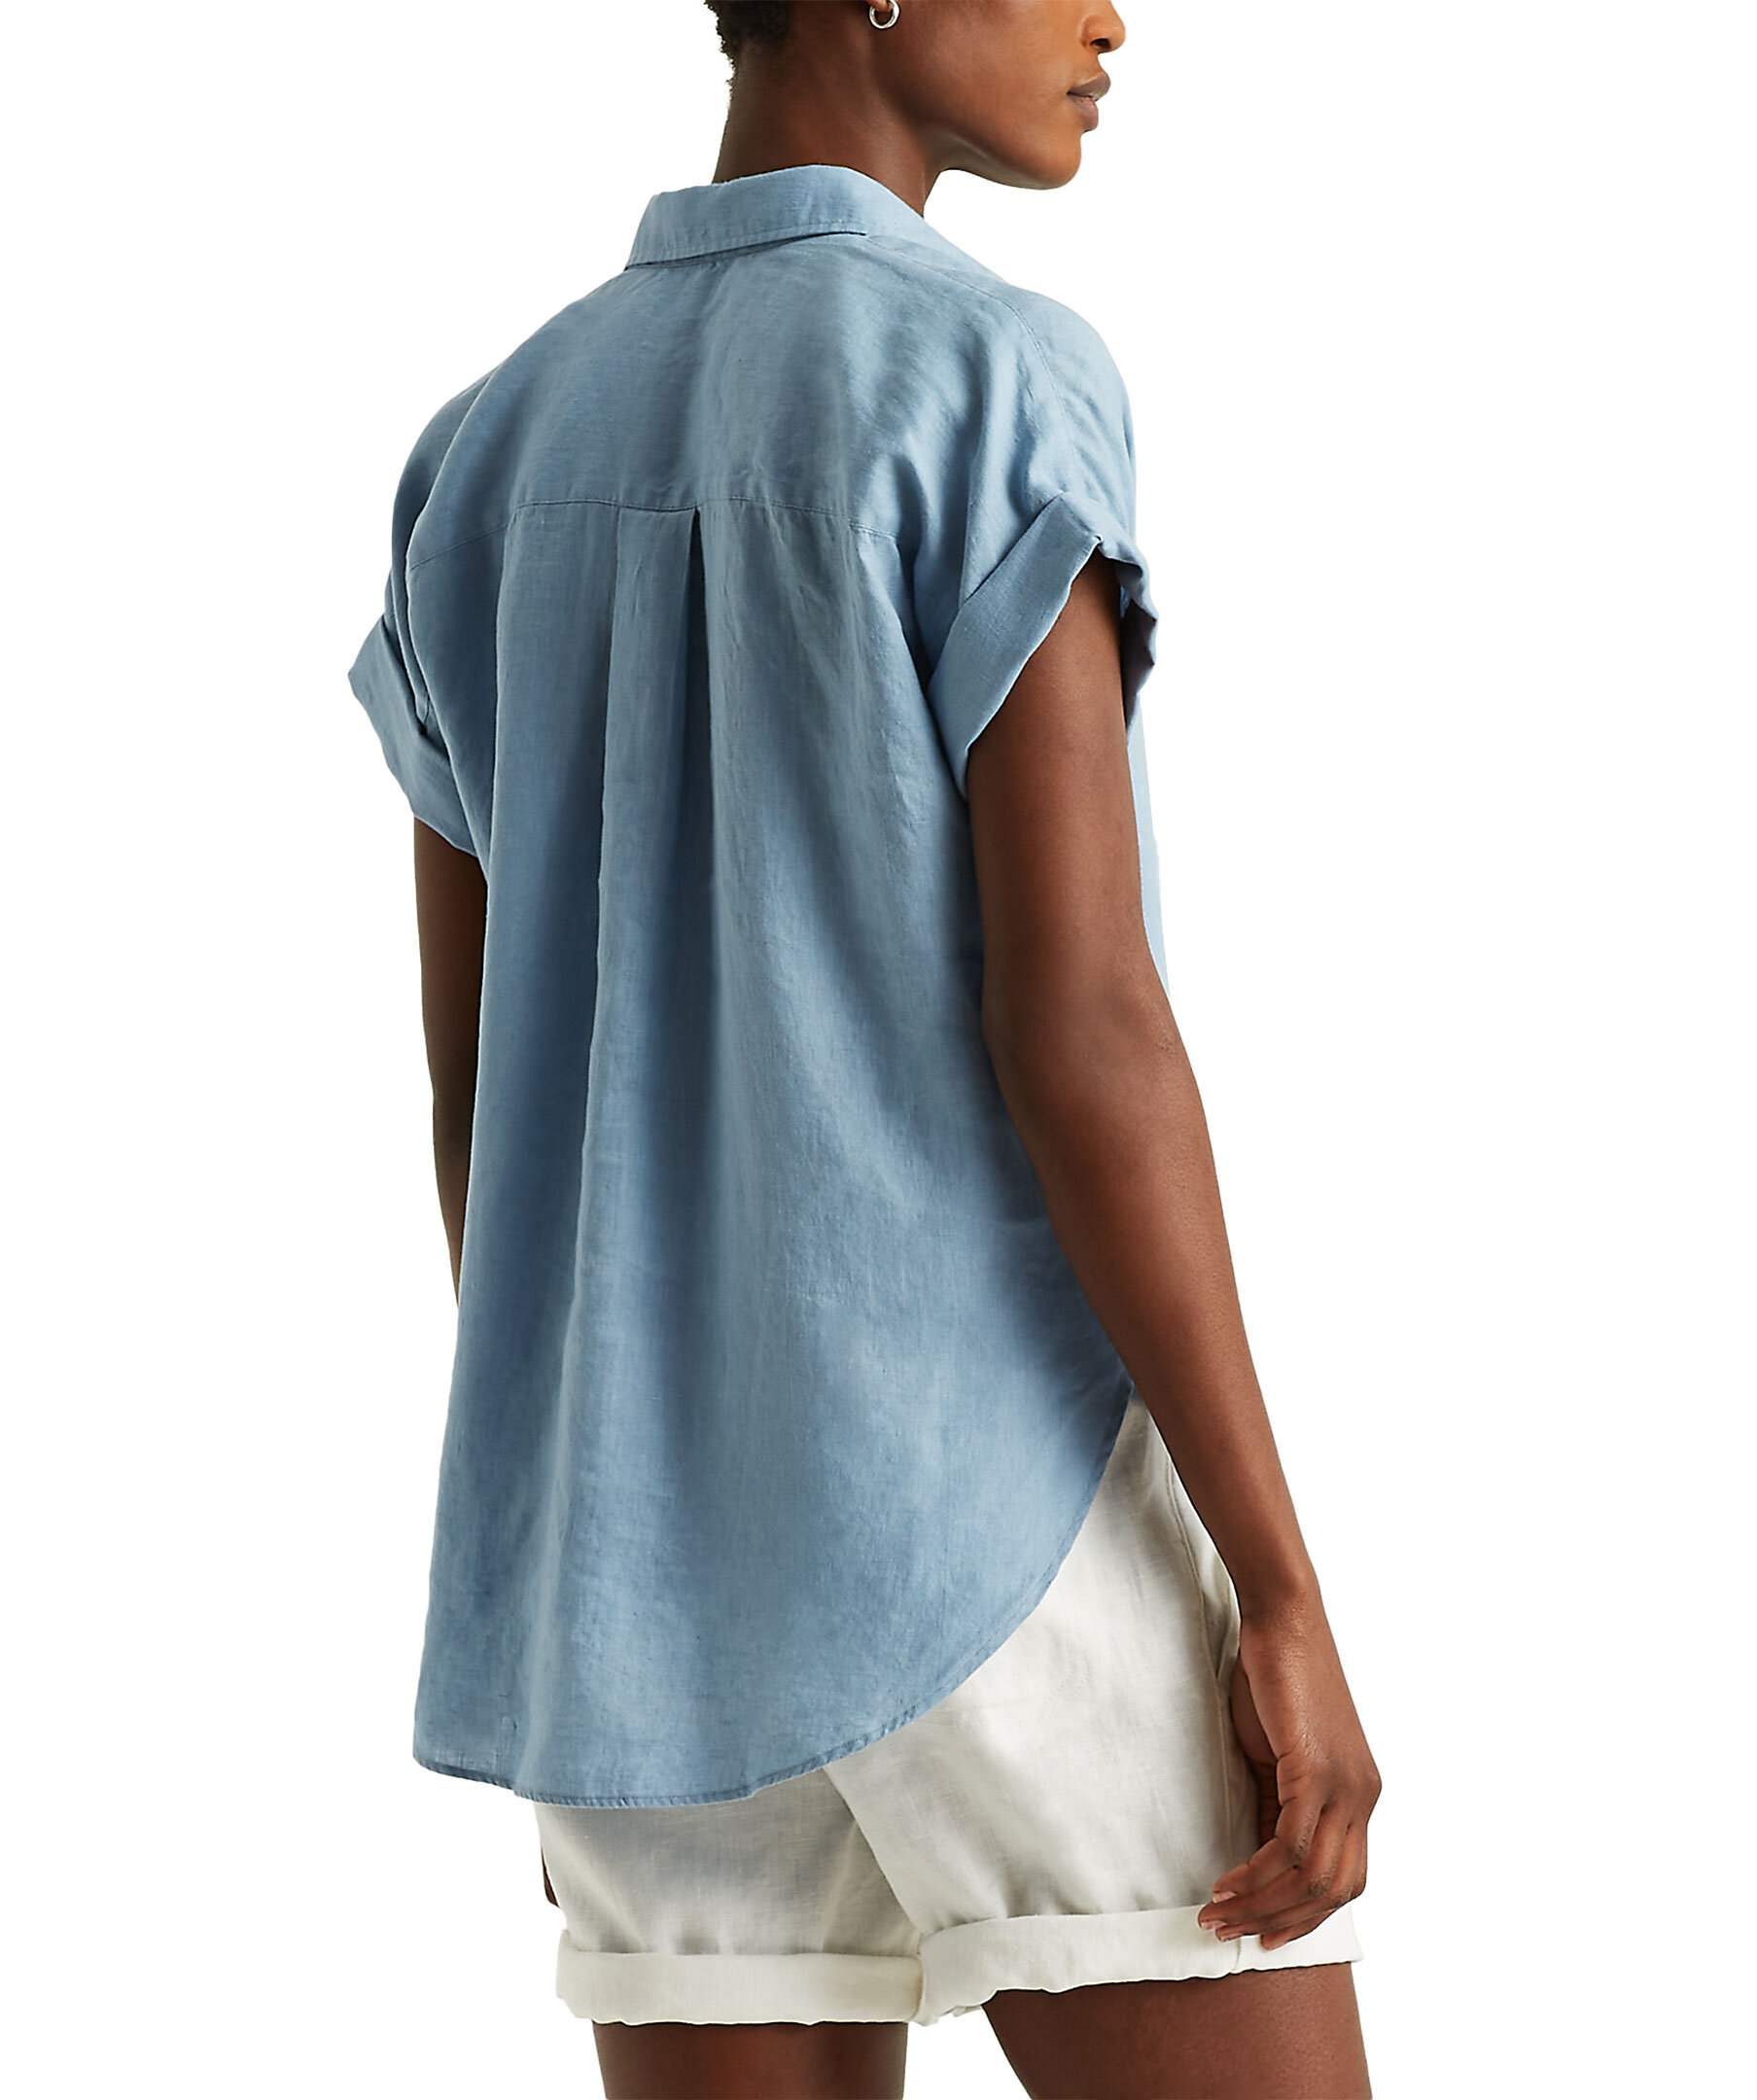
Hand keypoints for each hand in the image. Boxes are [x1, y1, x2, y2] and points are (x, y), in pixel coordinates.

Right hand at [1196, 1595, 1380, 1950]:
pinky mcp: (1318, 1770)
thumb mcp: (1278, 1754)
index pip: (1346, 1879)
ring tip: (1216, 1914)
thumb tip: (1259, 1854)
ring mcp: (1348, 1786)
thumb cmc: (1275, 1677)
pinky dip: (1258, 1873)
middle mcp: (1365, 1797)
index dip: (1306, 1916)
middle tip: (1228, 1932)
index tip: (1261, 1933)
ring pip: (1315, 1878)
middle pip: (1337, 1892)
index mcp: (1361, 1794)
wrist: (1282, 1617)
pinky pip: (1293, 1845)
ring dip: (1262, 1906)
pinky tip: (1227, 1881)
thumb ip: (1277, 1802)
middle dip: (1281, 1922)